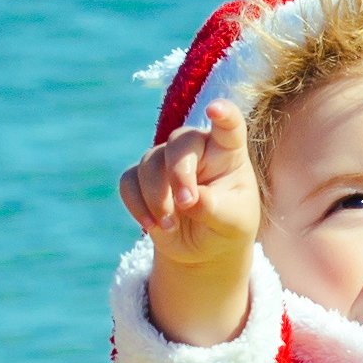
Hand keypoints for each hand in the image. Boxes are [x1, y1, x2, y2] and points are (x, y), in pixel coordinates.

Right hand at [114, 94, 262, 338]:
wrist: (204, 250)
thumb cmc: (230, 228)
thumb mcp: (235, 221)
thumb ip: (216, 205)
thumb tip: (190, 197)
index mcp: (228, 151)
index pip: (227, 126)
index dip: (222, 117)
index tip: (218, 112)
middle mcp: (196, 148)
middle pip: (179, 145)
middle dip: (177, 174)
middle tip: (187, 205)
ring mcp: (164, 160)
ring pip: (148, 163)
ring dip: (156, 196)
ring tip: (172, 225)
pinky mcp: (140, 178)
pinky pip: (127, 181)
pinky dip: (137, 204)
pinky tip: (153, 225)